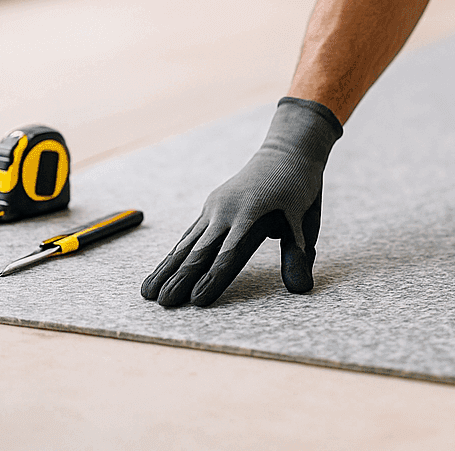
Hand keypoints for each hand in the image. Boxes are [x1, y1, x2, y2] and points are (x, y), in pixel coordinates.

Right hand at [141, 97, 342, 307]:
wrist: (286, 150)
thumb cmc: (300, 188)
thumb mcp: (306, 220)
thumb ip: (298, 254)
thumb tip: (302, 290)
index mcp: (253, 215)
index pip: (230, 253)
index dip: (214, 277)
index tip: (197, 300)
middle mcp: (228, 211)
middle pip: (201, 250)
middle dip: (181, 278)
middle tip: (163, 303)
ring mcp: (216, 207)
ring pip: (188, 243)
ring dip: (168, 268)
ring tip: (148, 293)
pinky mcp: (212, 206)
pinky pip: (190, 233)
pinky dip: (174, 253)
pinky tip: (162, 269)